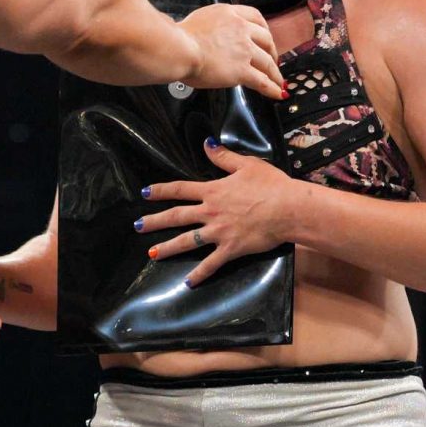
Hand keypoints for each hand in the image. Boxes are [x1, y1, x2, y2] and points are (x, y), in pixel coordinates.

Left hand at [140, 144, 301, 284]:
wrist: (287, 209)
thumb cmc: (271, 185)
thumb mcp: (247, 165)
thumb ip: (224, 157)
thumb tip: (206, 144)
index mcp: (213, 191)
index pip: (181, 189)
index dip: (161, 191)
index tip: (145, 193)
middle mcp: (210, 212)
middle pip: (176, 216)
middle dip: (154, 222)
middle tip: (137, 226)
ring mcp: (218, 232)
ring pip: (186, 241)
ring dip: (167, 248)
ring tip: (152, 254)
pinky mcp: (230, 249)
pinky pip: (210, 264)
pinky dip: (199, 274)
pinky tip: (187, 282)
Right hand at [178, 3, 285, 97]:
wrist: (180, 48)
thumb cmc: (180, 37)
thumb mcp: (200, 19)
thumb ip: (212, 24)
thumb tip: (207, 33)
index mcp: (230, 13)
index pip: (256, 17)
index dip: (264, 29)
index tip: (266, 37)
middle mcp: (241, 29)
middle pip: (266, 40)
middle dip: (272, 51)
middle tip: (273, 60)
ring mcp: (244, 50)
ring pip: (267, 62)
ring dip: (275, 73)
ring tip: (279, 82)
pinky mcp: (242, 70)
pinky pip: (262, 81)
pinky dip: (272, 88)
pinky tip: (277, 93)